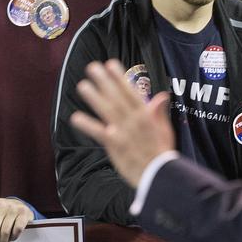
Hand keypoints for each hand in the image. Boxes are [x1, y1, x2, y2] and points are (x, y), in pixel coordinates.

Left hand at [69, 59, 175, 186]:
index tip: (111, 64)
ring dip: (94, 97)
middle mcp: (134, 120)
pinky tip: (76, 117)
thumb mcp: (165, 131)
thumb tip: (161, 95)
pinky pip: (99, 133)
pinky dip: (88, 125)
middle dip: (104, 81)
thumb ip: (159, 113)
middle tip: (92, 67)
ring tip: (82, 86)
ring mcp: (123, 132)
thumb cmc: (162, 154)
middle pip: (117, 97)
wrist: (158, 176)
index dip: (120, 78)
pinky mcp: (115, 145)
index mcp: (146, 116)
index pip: (131, 92)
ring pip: (107, 111)